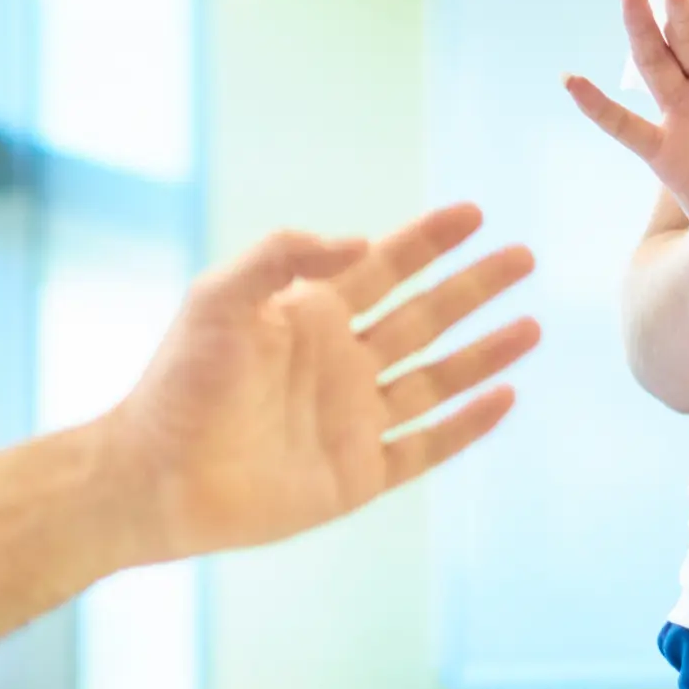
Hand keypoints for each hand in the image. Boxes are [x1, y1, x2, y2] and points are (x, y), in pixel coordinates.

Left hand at [95, 204, 539, 564]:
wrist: (156, 476)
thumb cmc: (179, 382)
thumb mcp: (220, 297)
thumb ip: (284, 255)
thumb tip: (361, 242)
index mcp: (309, 317)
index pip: (384, 268)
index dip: (428, 240)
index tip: (474, 213)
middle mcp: (340, 364)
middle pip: (424, 317)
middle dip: (474, 287)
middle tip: (524, 257)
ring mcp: (353, 421)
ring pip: (438, 379)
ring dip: (485, 352)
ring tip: (533, 325)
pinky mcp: (359, 476)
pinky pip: (427, 446)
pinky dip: (468, 424)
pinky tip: (506, 397)